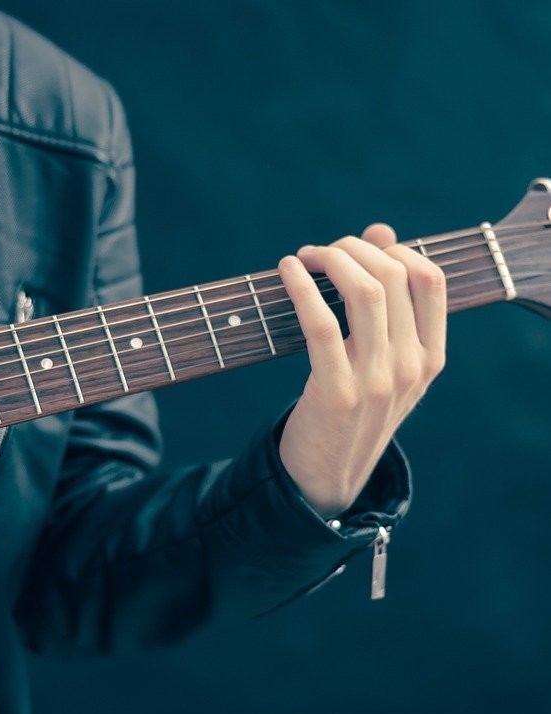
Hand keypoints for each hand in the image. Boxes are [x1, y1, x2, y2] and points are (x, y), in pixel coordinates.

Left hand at [276, 224, 445, 515]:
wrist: (328, 475)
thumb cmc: (351, 408)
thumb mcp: (382, 360)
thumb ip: (387, 302)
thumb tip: (380, 231)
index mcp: (431, 357)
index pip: (431, 280)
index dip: (394, 249)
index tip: (360, 247)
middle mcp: (412, 367)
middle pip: (394, 277)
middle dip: (353, 249)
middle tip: (322, 251)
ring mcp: (378, 381)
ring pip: (365, 292)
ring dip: (331, 260)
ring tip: (305, 257)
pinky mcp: (337, 391)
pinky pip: (321, 323)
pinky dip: (302, 287)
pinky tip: (288, 271)